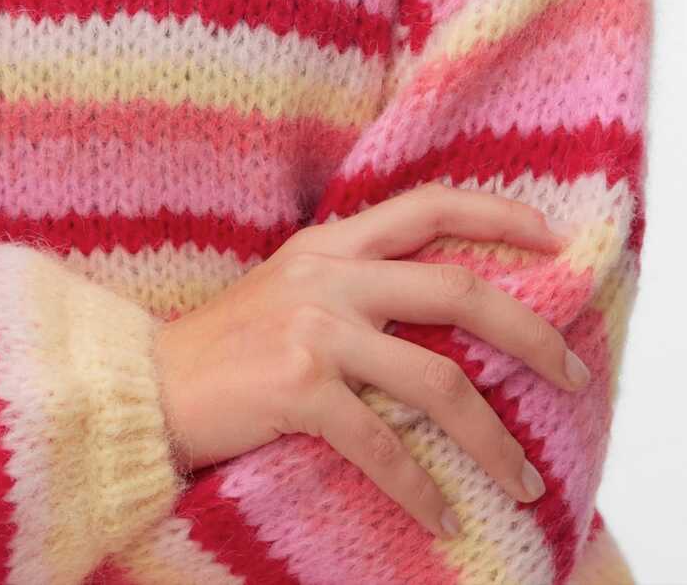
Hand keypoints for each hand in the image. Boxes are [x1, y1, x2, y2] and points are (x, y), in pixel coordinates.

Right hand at [152, 183, 589, 540]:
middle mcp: (329, 275)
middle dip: (530, 334)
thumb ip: (355, 278)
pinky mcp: (297, 388)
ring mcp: (314, 330)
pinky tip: (442, 515)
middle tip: (572, 372)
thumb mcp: (294, 285)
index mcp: (331, 243)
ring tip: (523, 478)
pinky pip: (383, 445)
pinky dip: (420, 488)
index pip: (427, 206)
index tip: (549, 240)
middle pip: (456, 289)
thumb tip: (441, 301)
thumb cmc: (229, 342)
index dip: (496, 216)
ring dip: (492, 437)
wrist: (149, 382)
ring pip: (436, 378)